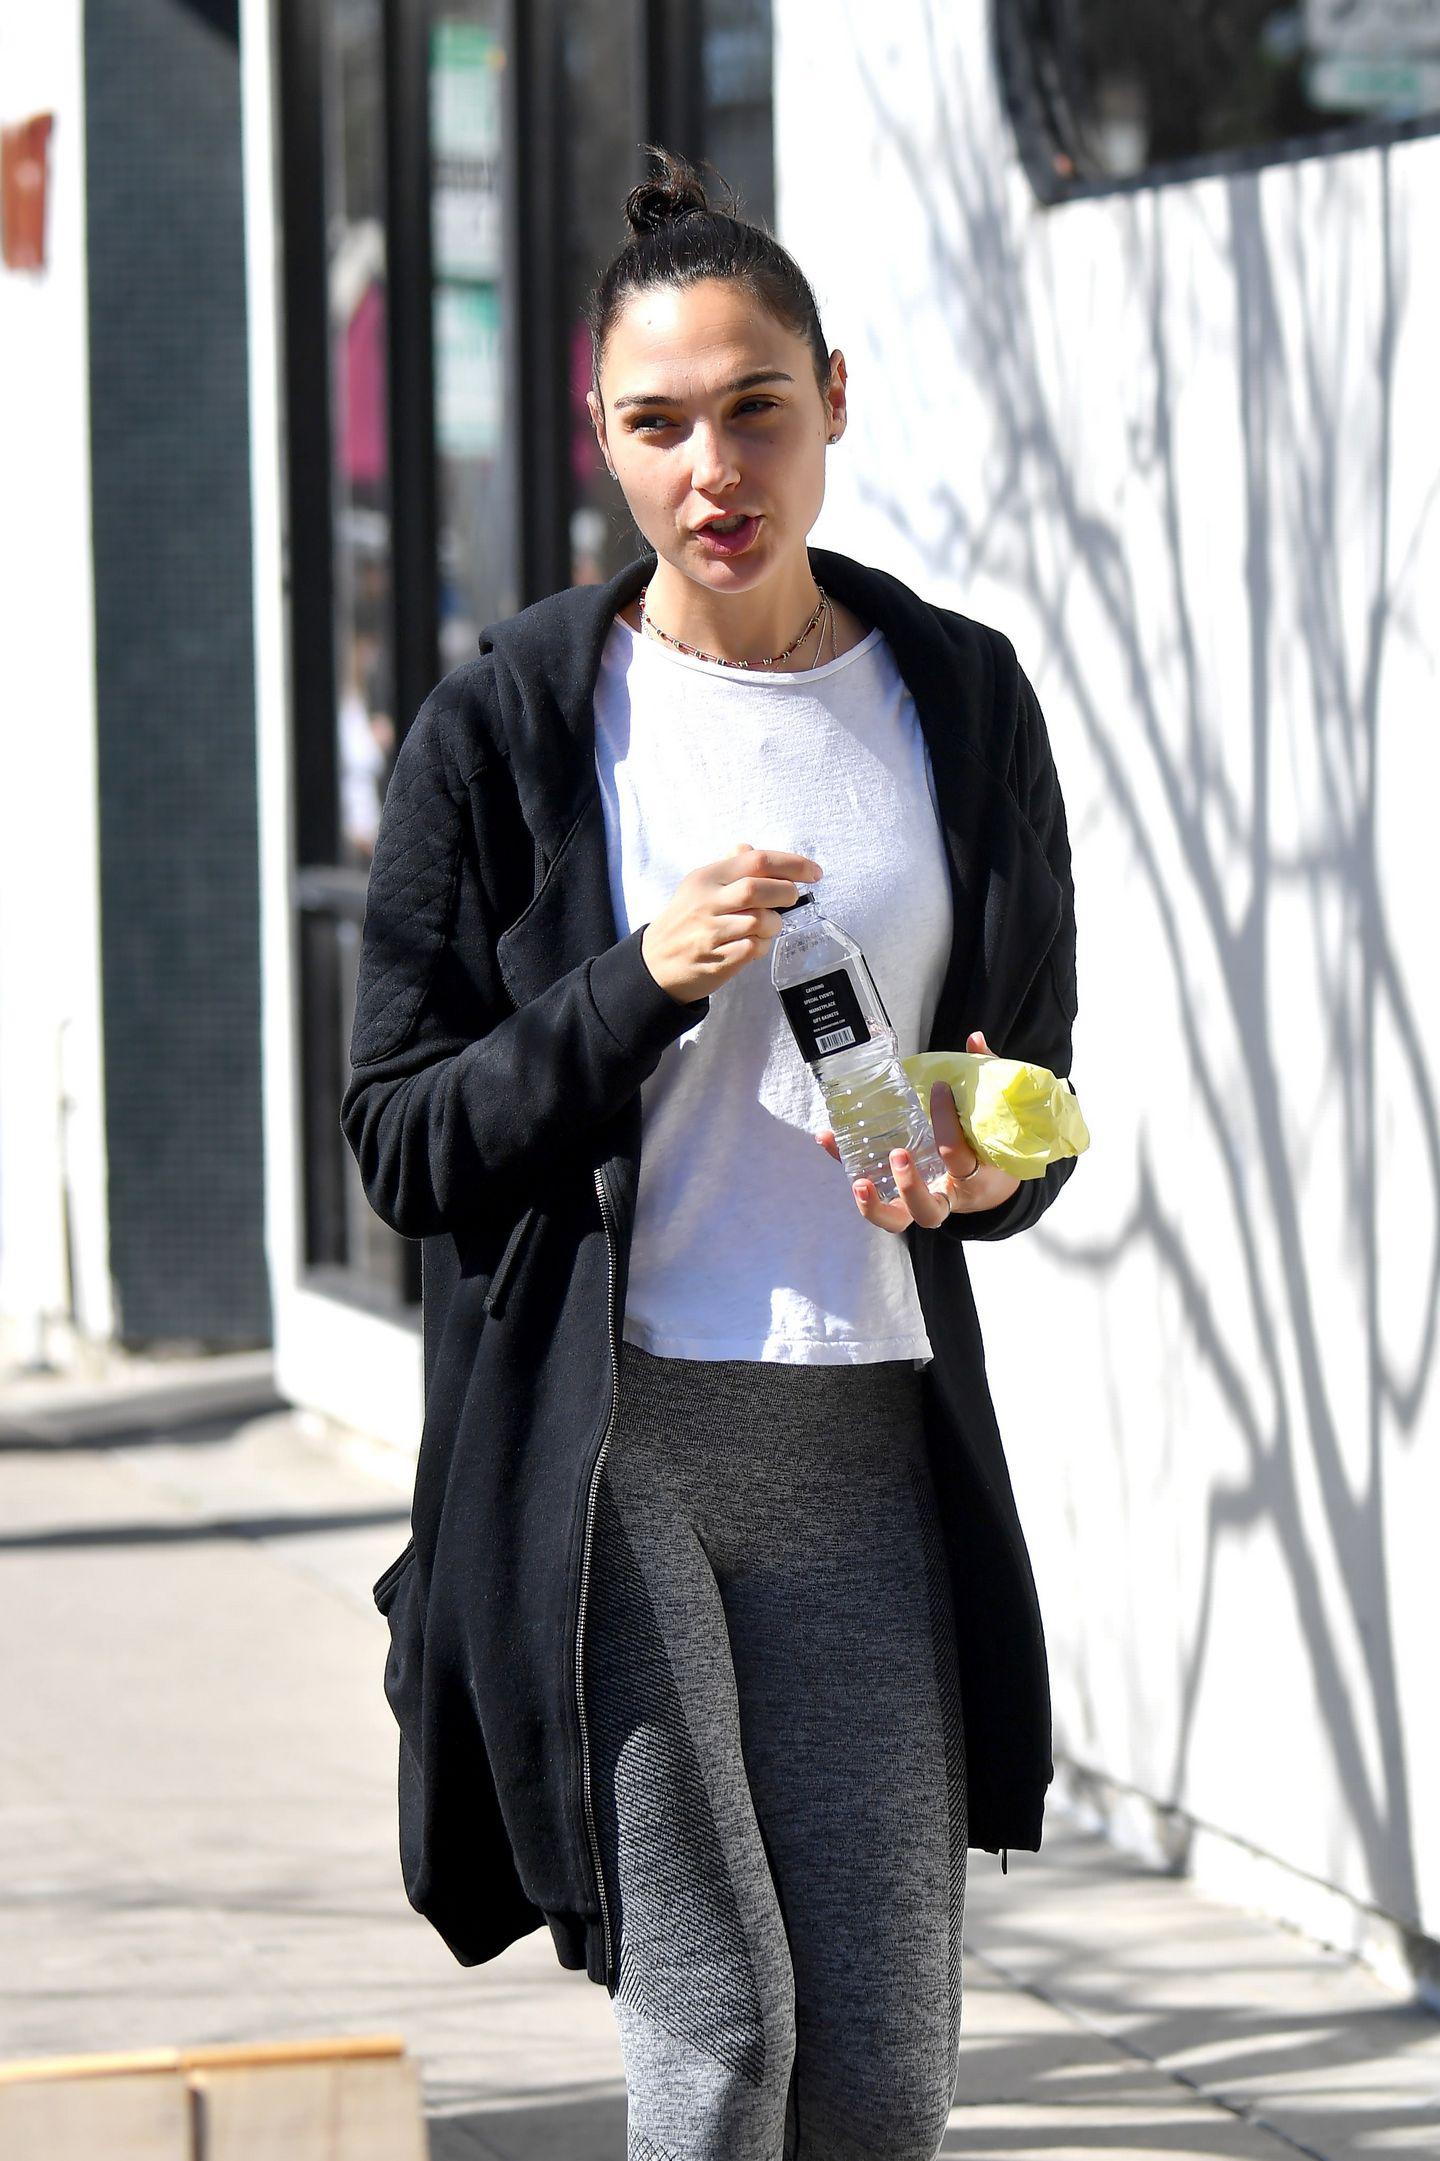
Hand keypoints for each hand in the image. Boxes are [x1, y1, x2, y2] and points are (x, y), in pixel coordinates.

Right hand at [641, 842, 822, 1004]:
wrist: (654, 963)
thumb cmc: (684, 920)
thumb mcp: (698, 886)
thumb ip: (727, 868)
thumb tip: (749, 849)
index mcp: (707, 878)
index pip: (756, 861)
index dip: (792, 864)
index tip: (813, 872)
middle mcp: (707, 902)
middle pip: (758, 889)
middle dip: (785, 893)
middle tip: (792, 898)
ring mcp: (710, 932)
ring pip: (760, 922)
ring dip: (774, 924)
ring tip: (767, 926)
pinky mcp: (716, 960)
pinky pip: (753, 949)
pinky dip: (762, 947)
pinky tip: (754, 945)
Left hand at [815, 1029, 1022, 1231]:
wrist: (991, 1191)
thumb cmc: (990, 1150)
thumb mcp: (994, 1118)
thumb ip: (986, 1079)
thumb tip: (974, 1038)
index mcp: (974, 1178)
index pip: (958, 1158)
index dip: (946, 1125)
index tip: (938, 1089)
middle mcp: (946, 1196)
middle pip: (927, 1212)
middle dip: (910, 1187)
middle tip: (898, 1154)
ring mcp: (920, 1201)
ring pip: (897, 1220)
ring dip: (874, 1206)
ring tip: (857, 1181)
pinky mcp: (897, 1196)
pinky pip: (873, 1192)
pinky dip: (847, 1166)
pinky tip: (827, 1138)